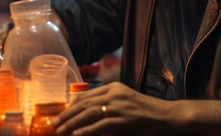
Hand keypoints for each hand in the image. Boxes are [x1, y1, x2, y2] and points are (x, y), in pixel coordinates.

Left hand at [54, 81, 174, 134]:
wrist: (166, 116)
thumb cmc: (146, 110)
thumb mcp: (126, 100)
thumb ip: (109, 102)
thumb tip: (88, 111)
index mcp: (114, 88)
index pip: (87, 95)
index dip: (72, 105)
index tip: (61, 113)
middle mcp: (115, 94)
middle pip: (85, 104)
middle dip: (67, 114)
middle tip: (54, 123)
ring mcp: (119, 107)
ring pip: (89, 114)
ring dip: (72, 123)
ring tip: (60, 131)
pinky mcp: (124, 120)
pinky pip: (101, 126)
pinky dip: (87, 130)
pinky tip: (77, 135)